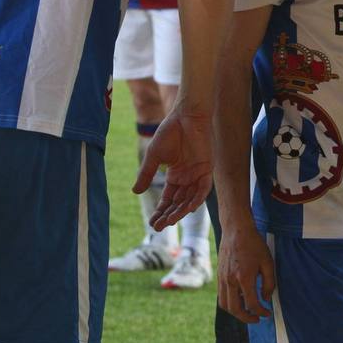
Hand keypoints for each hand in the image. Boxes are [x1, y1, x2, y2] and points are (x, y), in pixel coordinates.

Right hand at [134, 110, 212, 228]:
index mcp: (175, 175)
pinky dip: (196, 199)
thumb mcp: (154, 156)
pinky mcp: (207, 169)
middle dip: (169, 215)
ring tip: (169, 222)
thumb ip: (146, 174)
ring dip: (180, 211)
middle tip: (158, 227)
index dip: (160, 211)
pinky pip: (203, 189)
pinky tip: (187, 209)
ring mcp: (197, 174)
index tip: (152, 223)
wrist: (186, 116)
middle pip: (178, 203)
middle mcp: (187, 178)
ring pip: (190, 199)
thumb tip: (135, 192)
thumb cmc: (170, 132)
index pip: (168, 199)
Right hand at [218, 226, 276, 323]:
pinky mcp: (219, 276)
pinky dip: (230, 302)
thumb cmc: (254, 244)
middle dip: (246, 318)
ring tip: (247, 310)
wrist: (236, 229)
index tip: (267, 313)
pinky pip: (222, 295)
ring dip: (236, 312)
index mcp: (244, 277)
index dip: (261, 312)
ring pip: (225, 305)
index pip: (252, 303)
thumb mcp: (268, 262)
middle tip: (257, 318)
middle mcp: (231, 280)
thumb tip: (266, 298)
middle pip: (235, 309)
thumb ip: (269, 283)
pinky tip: (241, 298)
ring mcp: (222, 278)